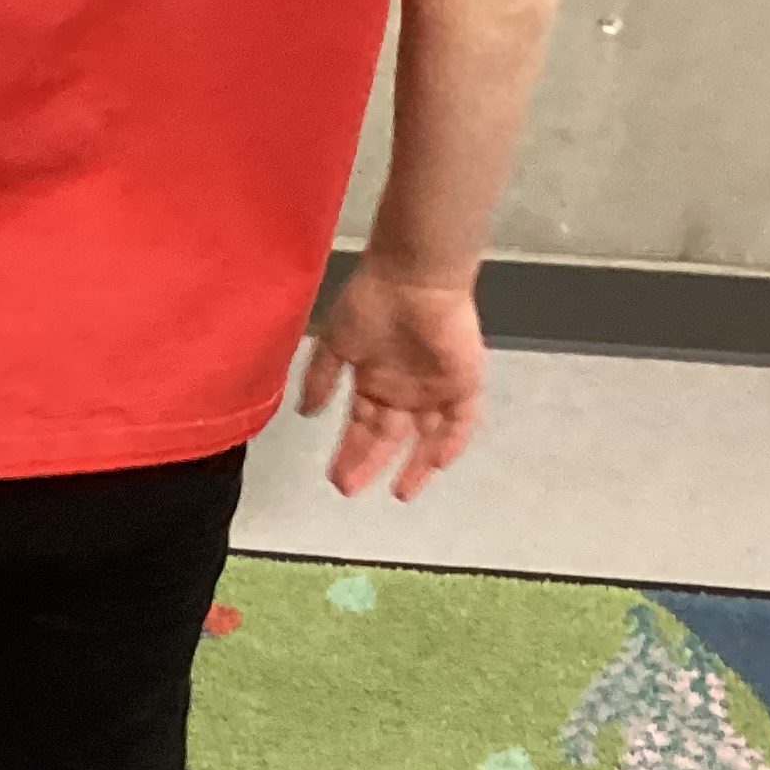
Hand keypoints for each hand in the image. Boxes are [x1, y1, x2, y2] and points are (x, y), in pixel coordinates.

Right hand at [299, 263, 488, 501]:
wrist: (413, 277)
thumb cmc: (371, 302)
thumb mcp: (334, 343)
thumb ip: (320, 379)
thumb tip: (305, 413)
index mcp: (375, 380)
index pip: (362, 426)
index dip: (350, 453)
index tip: (335, 478)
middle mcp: (404, 389)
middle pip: (389, 437)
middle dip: (369, 462)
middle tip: (350, 489)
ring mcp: (435, 386)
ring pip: (427, 435)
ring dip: (414, 465)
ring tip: (401, 492)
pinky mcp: (463, 380)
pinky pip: (462, 420)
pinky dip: (451, 442)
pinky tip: (436, 464)